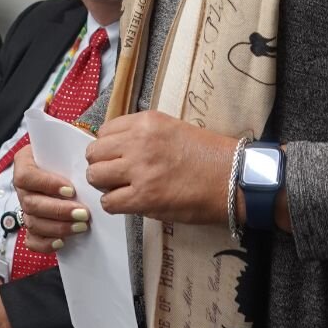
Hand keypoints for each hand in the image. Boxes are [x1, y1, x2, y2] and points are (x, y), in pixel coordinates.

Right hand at [12, 144, 87, 252]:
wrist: (71, 165)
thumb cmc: (70, 151)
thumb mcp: (71, 142)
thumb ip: (74, 145)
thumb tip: (90, 156)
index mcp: (25, 162)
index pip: (26, 176)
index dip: (46, 184)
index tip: (71, 189)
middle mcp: (22, 187)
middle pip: (30, 203)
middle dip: (58, 211)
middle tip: (83, 213)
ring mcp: (26, 208)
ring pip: (33, 223)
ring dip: (58, 227)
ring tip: (81, 226)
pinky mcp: (33, 226)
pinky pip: (32, 240)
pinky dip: (46, 243)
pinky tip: (62, 242)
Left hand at [85, 111, 236, 225]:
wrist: (234, 177)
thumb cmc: (209, 155)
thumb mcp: (173, 129)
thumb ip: (144, 136)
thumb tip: (118, 151)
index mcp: (147, 122)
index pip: (104, 131)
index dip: (108, 147)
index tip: (117, 157)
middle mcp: (138, 141)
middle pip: (94, 153)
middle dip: (101, 165)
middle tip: (116, 175)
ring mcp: (139, 169)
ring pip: (95, 176)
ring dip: (104, 185)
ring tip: (121, 189)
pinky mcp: (144, 196)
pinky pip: (109, 202)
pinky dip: (114, 205)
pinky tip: (128, 203)